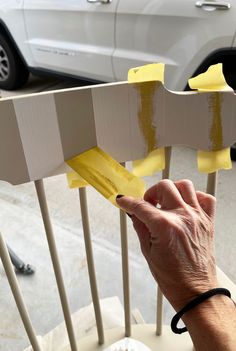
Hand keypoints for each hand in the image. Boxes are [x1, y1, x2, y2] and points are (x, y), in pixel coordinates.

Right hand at [116, 179, 217, 310]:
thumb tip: (133, 212)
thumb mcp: (148, 252)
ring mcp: (197, 217)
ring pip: (185, 185)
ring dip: (172, 190)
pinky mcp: (208, 221)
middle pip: (164, 187)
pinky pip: (206, 198)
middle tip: (147, 204)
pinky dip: (194, 197)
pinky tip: (185, 205)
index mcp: (165, 227)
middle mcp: (183, 217)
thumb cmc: (172, 278)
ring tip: (166, 202)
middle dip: (151, 193)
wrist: (196, 291)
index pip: (141, 206)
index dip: (128, 202)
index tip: (123, 201)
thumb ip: (140, 227)